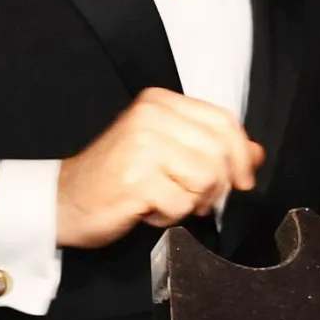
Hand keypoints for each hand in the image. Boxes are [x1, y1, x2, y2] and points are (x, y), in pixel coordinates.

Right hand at [57, 88, 263, 249]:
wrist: (62, 201)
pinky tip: (148, 210)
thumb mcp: (168, 152)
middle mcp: (150, 118)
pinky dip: (170, 216)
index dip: (242, 153)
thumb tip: (257, 154)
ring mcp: (141, 147)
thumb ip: (211, 147)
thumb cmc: (117, 177)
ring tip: (166, 200)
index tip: (243, 179)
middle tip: (195, 198)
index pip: (224, 121)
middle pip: (220, 152)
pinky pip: (181, 204)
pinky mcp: (135, 180)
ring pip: (206, 178)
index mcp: (160, 103)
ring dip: (192, 202)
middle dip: (216, 185)